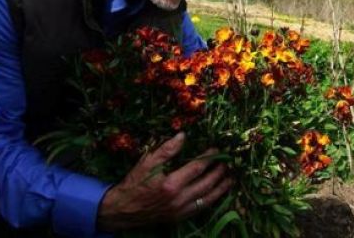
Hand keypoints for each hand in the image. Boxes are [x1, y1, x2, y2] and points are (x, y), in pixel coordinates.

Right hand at [97, 133, 232, 231]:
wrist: (122, 210)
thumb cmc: (135, 183)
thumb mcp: (147, 162)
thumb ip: (167, 149)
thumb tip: (183, 136)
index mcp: (171, 184)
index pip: (197, 168)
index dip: (209, 158)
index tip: (217, 149)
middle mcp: (178, 199)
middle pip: (206, 183)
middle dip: (219, 172)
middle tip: (228, 162)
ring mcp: (179, 210)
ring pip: (206, 198)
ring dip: (220, 188)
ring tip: (230, 178)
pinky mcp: (179, 217)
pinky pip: (200, 209)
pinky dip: (211, 200)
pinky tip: (217, 193)